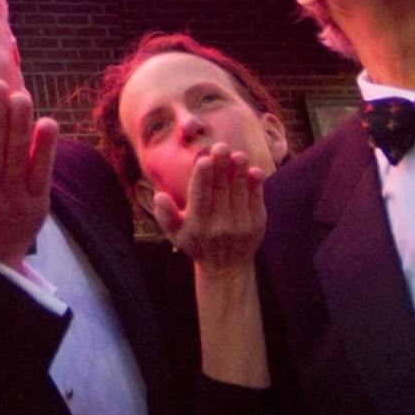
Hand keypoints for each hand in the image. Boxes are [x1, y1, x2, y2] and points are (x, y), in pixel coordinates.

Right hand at [149, 143, 265, 278]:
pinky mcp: (256, 225)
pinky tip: (253, 169)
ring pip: (239, 193)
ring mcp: (239, 226)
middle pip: (220, 191)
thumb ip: (165, 215)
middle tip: (221, 146)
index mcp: (197, 225)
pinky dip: (255, 185)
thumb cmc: (196, 243)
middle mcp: (218, 227)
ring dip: (239, 173)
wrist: (226, 267)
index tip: (203, 160)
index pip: (199, 197)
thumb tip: (159, 196)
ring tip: (238, 154)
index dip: (202, 178)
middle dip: (221, 168)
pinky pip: (256, 201)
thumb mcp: (175, 233)